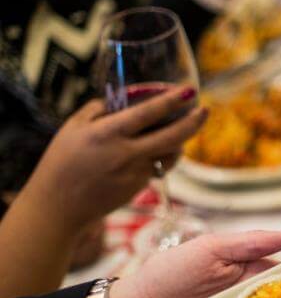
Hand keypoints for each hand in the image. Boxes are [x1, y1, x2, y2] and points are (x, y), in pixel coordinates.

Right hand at [21, 86, 204, 232]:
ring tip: (181, 128)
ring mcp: (136, 172)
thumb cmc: (61, 163)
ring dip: (180, 141)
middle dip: (194, 122)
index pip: (147, 113)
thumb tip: (121, 99)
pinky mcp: (140, 187)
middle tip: (205, 110)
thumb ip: (98, 110)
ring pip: (171, 154)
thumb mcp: (72, 128)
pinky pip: (159, 167)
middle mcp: (126, 153)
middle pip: (172, 136)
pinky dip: (162, 156)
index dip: (170, 101)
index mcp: (106, 134)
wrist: (59, 207)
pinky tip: (156, 149)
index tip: (188, 90)